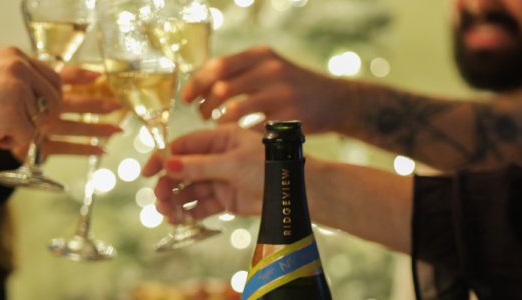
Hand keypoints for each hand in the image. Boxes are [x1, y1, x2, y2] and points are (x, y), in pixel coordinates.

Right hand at [0, 46, 62, 153]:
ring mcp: (17, 90)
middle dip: (38, 116)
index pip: (54, 79)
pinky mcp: (13, 115)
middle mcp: (19, 67)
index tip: (32, 109)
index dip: (47, 99)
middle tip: (10, 121)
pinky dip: (10, 142)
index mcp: (14, 55)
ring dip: (19, 129)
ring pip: (40, 120)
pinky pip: (28, 137)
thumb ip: (20, 80)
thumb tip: (53, 96)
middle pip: (55, 100)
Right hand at [10, 66, 122, 160]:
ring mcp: (29, 120)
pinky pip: (61, 147)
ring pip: (70, 125)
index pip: (58, 75)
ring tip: (117, 129)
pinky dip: (83, 148)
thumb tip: (70, 78)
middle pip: (69, 100)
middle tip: (117, 104)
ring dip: (96, 128)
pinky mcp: (26, 142)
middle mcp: (29, 97)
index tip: (98, 76)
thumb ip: (27, 78)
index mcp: (23, 75)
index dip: (80, 76)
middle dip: (95, 103)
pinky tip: (100, 149)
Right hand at [141, 124, 264, 222]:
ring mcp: (221, 178)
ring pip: (190, 189)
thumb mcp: (232, 163)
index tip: (147, 171)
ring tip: (166, 212)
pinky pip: (201, 204)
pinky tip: (179, 218)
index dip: (163, 158)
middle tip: (158, 197)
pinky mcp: (226, 199)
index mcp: (220, 139)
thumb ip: (199, 166)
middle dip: (168, 183)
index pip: (183, 146)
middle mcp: (218, 157)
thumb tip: (168, 165)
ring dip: (176, 199)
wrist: (294, 192)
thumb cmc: (269, 167)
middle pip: (183, 170)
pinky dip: (189, 211)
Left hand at [182, 46, 348, 132]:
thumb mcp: (271, 67)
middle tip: (201, 115)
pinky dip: (239, 134)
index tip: (186, 97)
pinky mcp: (288, 117)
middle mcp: (270, 70)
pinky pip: (252, 128)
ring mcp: (280, 94)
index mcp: (261, 55)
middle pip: (221, 88)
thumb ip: (241, 70)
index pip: (217, 66)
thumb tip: (202, 80)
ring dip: (218, 121)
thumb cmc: (295, 86)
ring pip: (233, 110)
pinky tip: (235, 136)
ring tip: (216, 126)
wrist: (336, 100)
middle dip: (204, 105)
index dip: (196, 83)